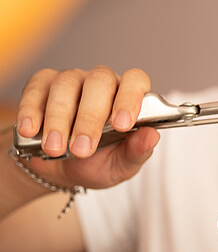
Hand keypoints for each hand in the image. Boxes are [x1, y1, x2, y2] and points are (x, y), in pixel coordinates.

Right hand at [14, 66, 158, 189]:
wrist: (59, 171)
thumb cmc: (96, 162)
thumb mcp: (120, 166)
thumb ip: (137, 152)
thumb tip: (152, 136)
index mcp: (127, 97)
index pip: (135, 81)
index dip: (130, 99)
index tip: (121, 124)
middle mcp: (101, 83)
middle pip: (99, 81)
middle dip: (89, 118)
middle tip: (81, 150)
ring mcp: (71, 81)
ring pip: (66, 85)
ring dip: (59, 119)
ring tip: (54, 148)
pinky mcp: (41, 86)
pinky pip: (37, 88)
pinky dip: (31, 109)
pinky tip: (30, 130)